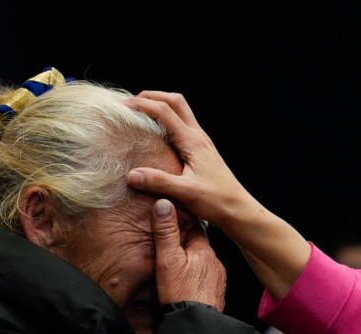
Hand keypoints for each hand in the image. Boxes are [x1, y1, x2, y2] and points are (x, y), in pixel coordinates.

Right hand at [127, 90, 310, 299]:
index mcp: (193, 141)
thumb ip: (159, 182)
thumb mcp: (186, 193)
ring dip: (160, 106)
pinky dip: (166, 121)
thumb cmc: (217, 201)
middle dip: (152, 97)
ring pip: (180, 112)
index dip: (142, 105)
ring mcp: (201, 142)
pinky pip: (182, 126)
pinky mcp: (201, 151)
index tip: (121, 107)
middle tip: (130, 103)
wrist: (239, 210)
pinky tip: (155, 134)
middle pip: (175, 102)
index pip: (165, 111)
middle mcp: (198, 137)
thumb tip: (131, 175)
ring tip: (139, 114)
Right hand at [152, 198, 225, 311]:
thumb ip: (165, 232)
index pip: (195, 228)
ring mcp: (218, 279)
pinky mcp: (217, 293)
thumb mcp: (167, 260)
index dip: (183, 225)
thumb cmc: (180, 294)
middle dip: (187, 246)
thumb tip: (164, 203)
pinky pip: (207, 280)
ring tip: (178, 268)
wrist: (196, 324)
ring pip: (204, 264)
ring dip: (193, 263)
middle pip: (199, 247)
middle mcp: (215, 262)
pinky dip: (198, 279)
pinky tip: (188, 285)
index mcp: (203, 250)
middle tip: (172, 247)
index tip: (173, 222)